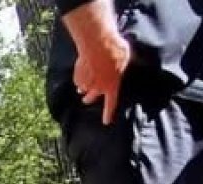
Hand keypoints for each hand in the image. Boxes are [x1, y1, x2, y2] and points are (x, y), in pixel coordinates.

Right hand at [64, 0, 131, 124]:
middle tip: (86, 99)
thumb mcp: (124, 58)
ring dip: (82, 88)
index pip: (111, 103)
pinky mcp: (77, 75)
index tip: (105, 122)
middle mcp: (98, 88)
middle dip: (89, 99)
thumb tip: (120, 65)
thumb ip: (120, 66)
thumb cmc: (115, 50)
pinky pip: (77, 80)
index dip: (108, 113)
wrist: (98, 43)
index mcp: (112, 86)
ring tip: (80, 87)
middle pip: (91, 97)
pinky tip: (79, 73)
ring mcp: (86, 82)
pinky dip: (78, 78)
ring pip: (82, 89)